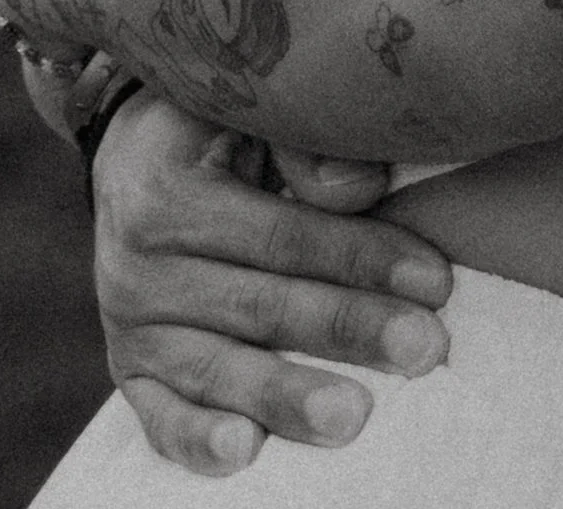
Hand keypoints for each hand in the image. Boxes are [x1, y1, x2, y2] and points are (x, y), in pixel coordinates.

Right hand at [93, 89, 450, 474]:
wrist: (128, 162)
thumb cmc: (212, 132)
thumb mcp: (243, 112)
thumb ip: (300, 142)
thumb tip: (361, 187)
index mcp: (171, 191)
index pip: (282, 235)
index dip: (360, 256)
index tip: (434, 280)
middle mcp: (141, 265)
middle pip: (261, 306)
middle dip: (350, 329)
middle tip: (423, 350)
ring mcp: (131, 327)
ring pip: (218, 369)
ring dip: (288, 397)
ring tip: (354, 417)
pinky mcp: (130, 371)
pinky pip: (159, 416)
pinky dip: (198, 440)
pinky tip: (244, 451)